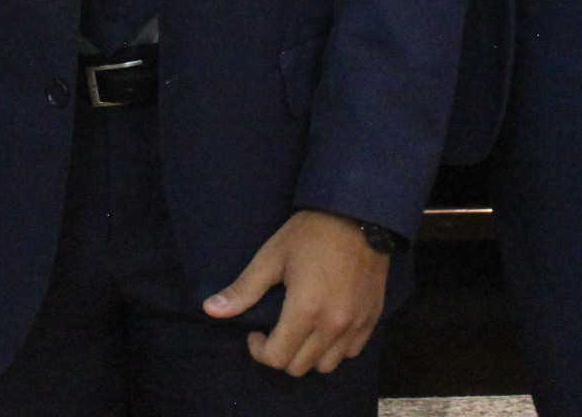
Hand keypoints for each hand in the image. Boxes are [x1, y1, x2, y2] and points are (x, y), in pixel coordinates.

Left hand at [203, 209, 388, 377]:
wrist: (359, 213)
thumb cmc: (311, 233)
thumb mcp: (271, 256)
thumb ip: (243, 289)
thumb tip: (209, 310)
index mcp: (305, 310)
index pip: (277, 358)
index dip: (259, 351)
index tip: (255, 332)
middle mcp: (333, 325)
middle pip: (300, 367)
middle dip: (280, 355)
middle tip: (274, 332)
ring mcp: (356, 324)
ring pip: (327, 365)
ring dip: (308, 356)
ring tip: (300, 332)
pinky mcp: (372, 318)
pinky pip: (351, 351)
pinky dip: (334, 348)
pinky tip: (325, 327)